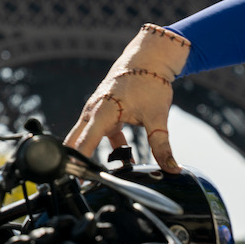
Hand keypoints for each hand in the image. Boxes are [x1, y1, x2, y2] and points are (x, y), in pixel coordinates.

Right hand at [64, 25, 190, 172]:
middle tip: (74, 183)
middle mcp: (92, 113)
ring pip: (83, 137)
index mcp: (102, 113)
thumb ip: (162, 145)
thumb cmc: (149, 84)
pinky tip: (122, 159)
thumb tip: (172, 169)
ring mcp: (95, 112)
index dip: (77, 161)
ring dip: (87, 154)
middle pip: (74, 140)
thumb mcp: (158, 118)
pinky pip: (97, 133)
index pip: (84, 142)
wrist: (146, 60)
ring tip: (92, 176)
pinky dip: (105, 146)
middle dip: (72, 161)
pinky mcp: (102, 113)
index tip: (74, 178)